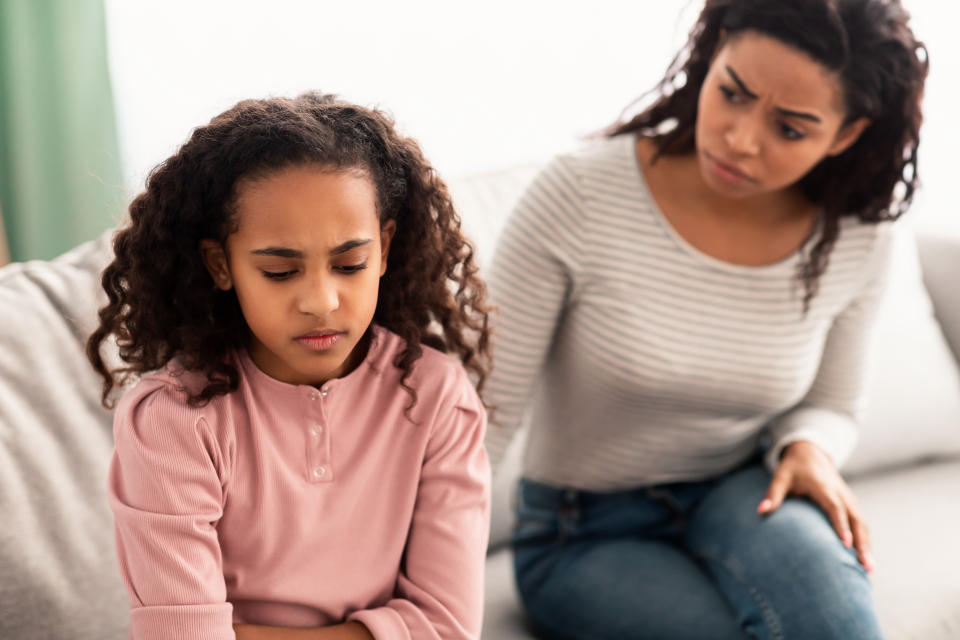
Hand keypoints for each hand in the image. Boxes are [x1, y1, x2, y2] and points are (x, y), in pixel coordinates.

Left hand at [757, 440, 874, 571]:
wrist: (811, 454)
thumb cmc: (794, 468)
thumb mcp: (781, 476)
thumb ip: (773, 494)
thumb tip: (760, 511)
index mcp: (824, 487)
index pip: (835, 508)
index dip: (841, 525)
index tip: (846, 544)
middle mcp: (841, 494)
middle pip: (856, 520)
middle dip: (862, 543)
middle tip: (866, 567)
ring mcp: (849, 500)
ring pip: (862, 524)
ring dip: (867, 546)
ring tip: (869, 570)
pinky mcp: (851, 505)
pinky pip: (861, 524)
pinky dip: (865, 541)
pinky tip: (865, 559)